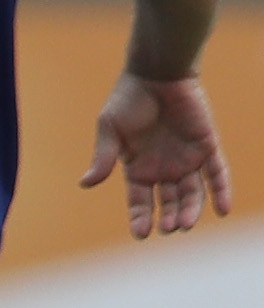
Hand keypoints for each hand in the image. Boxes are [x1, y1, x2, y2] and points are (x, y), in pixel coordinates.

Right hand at [85, 70, 234, 239]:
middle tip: (169, 228)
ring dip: (191, 210)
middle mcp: (164, 168)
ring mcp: (187, 159)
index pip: (140, 199)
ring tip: (186, 224)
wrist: (157, 74)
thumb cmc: (128, 99)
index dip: (140, 217)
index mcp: (138, 167)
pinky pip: (217, 174)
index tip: (142, 234)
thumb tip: (85, 184)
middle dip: (169, 218)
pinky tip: (222, 209)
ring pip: (193, 193)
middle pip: (169, 201)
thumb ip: (103, 157)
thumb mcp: (110, 129)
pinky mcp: (207, 147)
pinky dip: (222, 191)